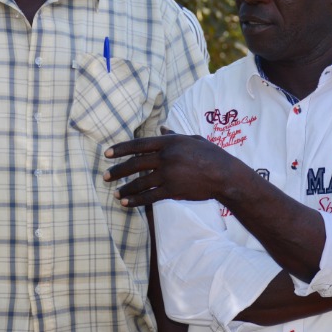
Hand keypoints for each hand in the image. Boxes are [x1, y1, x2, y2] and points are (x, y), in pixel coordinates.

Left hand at [104, 129, 243, 206]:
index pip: (139, 144)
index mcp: (170, 142)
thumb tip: (162, 128)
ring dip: (125, 189)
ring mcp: (169, 174)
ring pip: (140, 182)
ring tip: (115, 193)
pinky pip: (149, 196)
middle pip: (135, 164)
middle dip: (118, 171)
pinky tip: (126, 203)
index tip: (107, 154)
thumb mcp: (194, 139)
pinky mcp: (172, 190)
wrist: (225, 176)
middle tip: (105, 176)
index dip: (121, 149)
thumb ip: (174, 135)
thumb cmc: (212, 155)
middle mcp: (166, 157)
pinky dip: (135, 201)